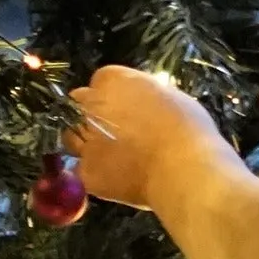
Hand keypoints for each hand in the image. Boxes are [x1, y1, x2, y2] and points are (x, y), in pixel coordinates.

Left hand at [68, 63, 232, 210]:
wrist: (183, 170)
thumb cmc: (187, 128)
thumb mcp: (168, 96)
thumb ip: (141, 96)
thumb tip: (136, 103)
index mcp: (111, 80)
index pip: (100, 82)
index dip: (111, 97)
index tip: (125, 109)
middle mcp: (90, 106)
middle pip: (78, 107)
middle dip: (91, 117)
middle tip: (113, 133)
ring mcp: (84, 140)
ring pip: (71, 138)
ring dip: (85, 145)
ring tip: (111, 157)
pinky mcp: (85, 171)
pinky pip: (81, 170)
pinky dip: (94, 174)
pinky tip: (114, 178)